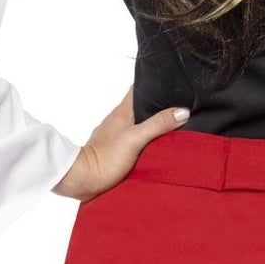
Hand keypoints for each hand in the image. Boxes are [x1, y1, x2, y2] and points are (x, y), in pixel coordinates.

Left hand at [53, 89, 189, 201]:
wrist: (82, 180)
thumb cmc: (104, 158)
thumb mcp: (135, 138)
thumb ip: (157, 124)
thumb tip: (182, 111)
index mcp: (122, 112)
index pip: (139, 89)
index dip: (154, 84)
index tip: (172, 83)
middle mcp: (119, 121)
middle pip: (142, 108)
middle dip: (159, 107)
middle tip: (181, 107)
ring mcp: (116, 136)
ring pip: (139, 125)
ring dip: (154, 126)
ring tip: (174, 128)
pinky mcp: (116, 152)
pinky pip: (136, 141)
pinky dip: (147, 142)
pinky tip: (157, 149)